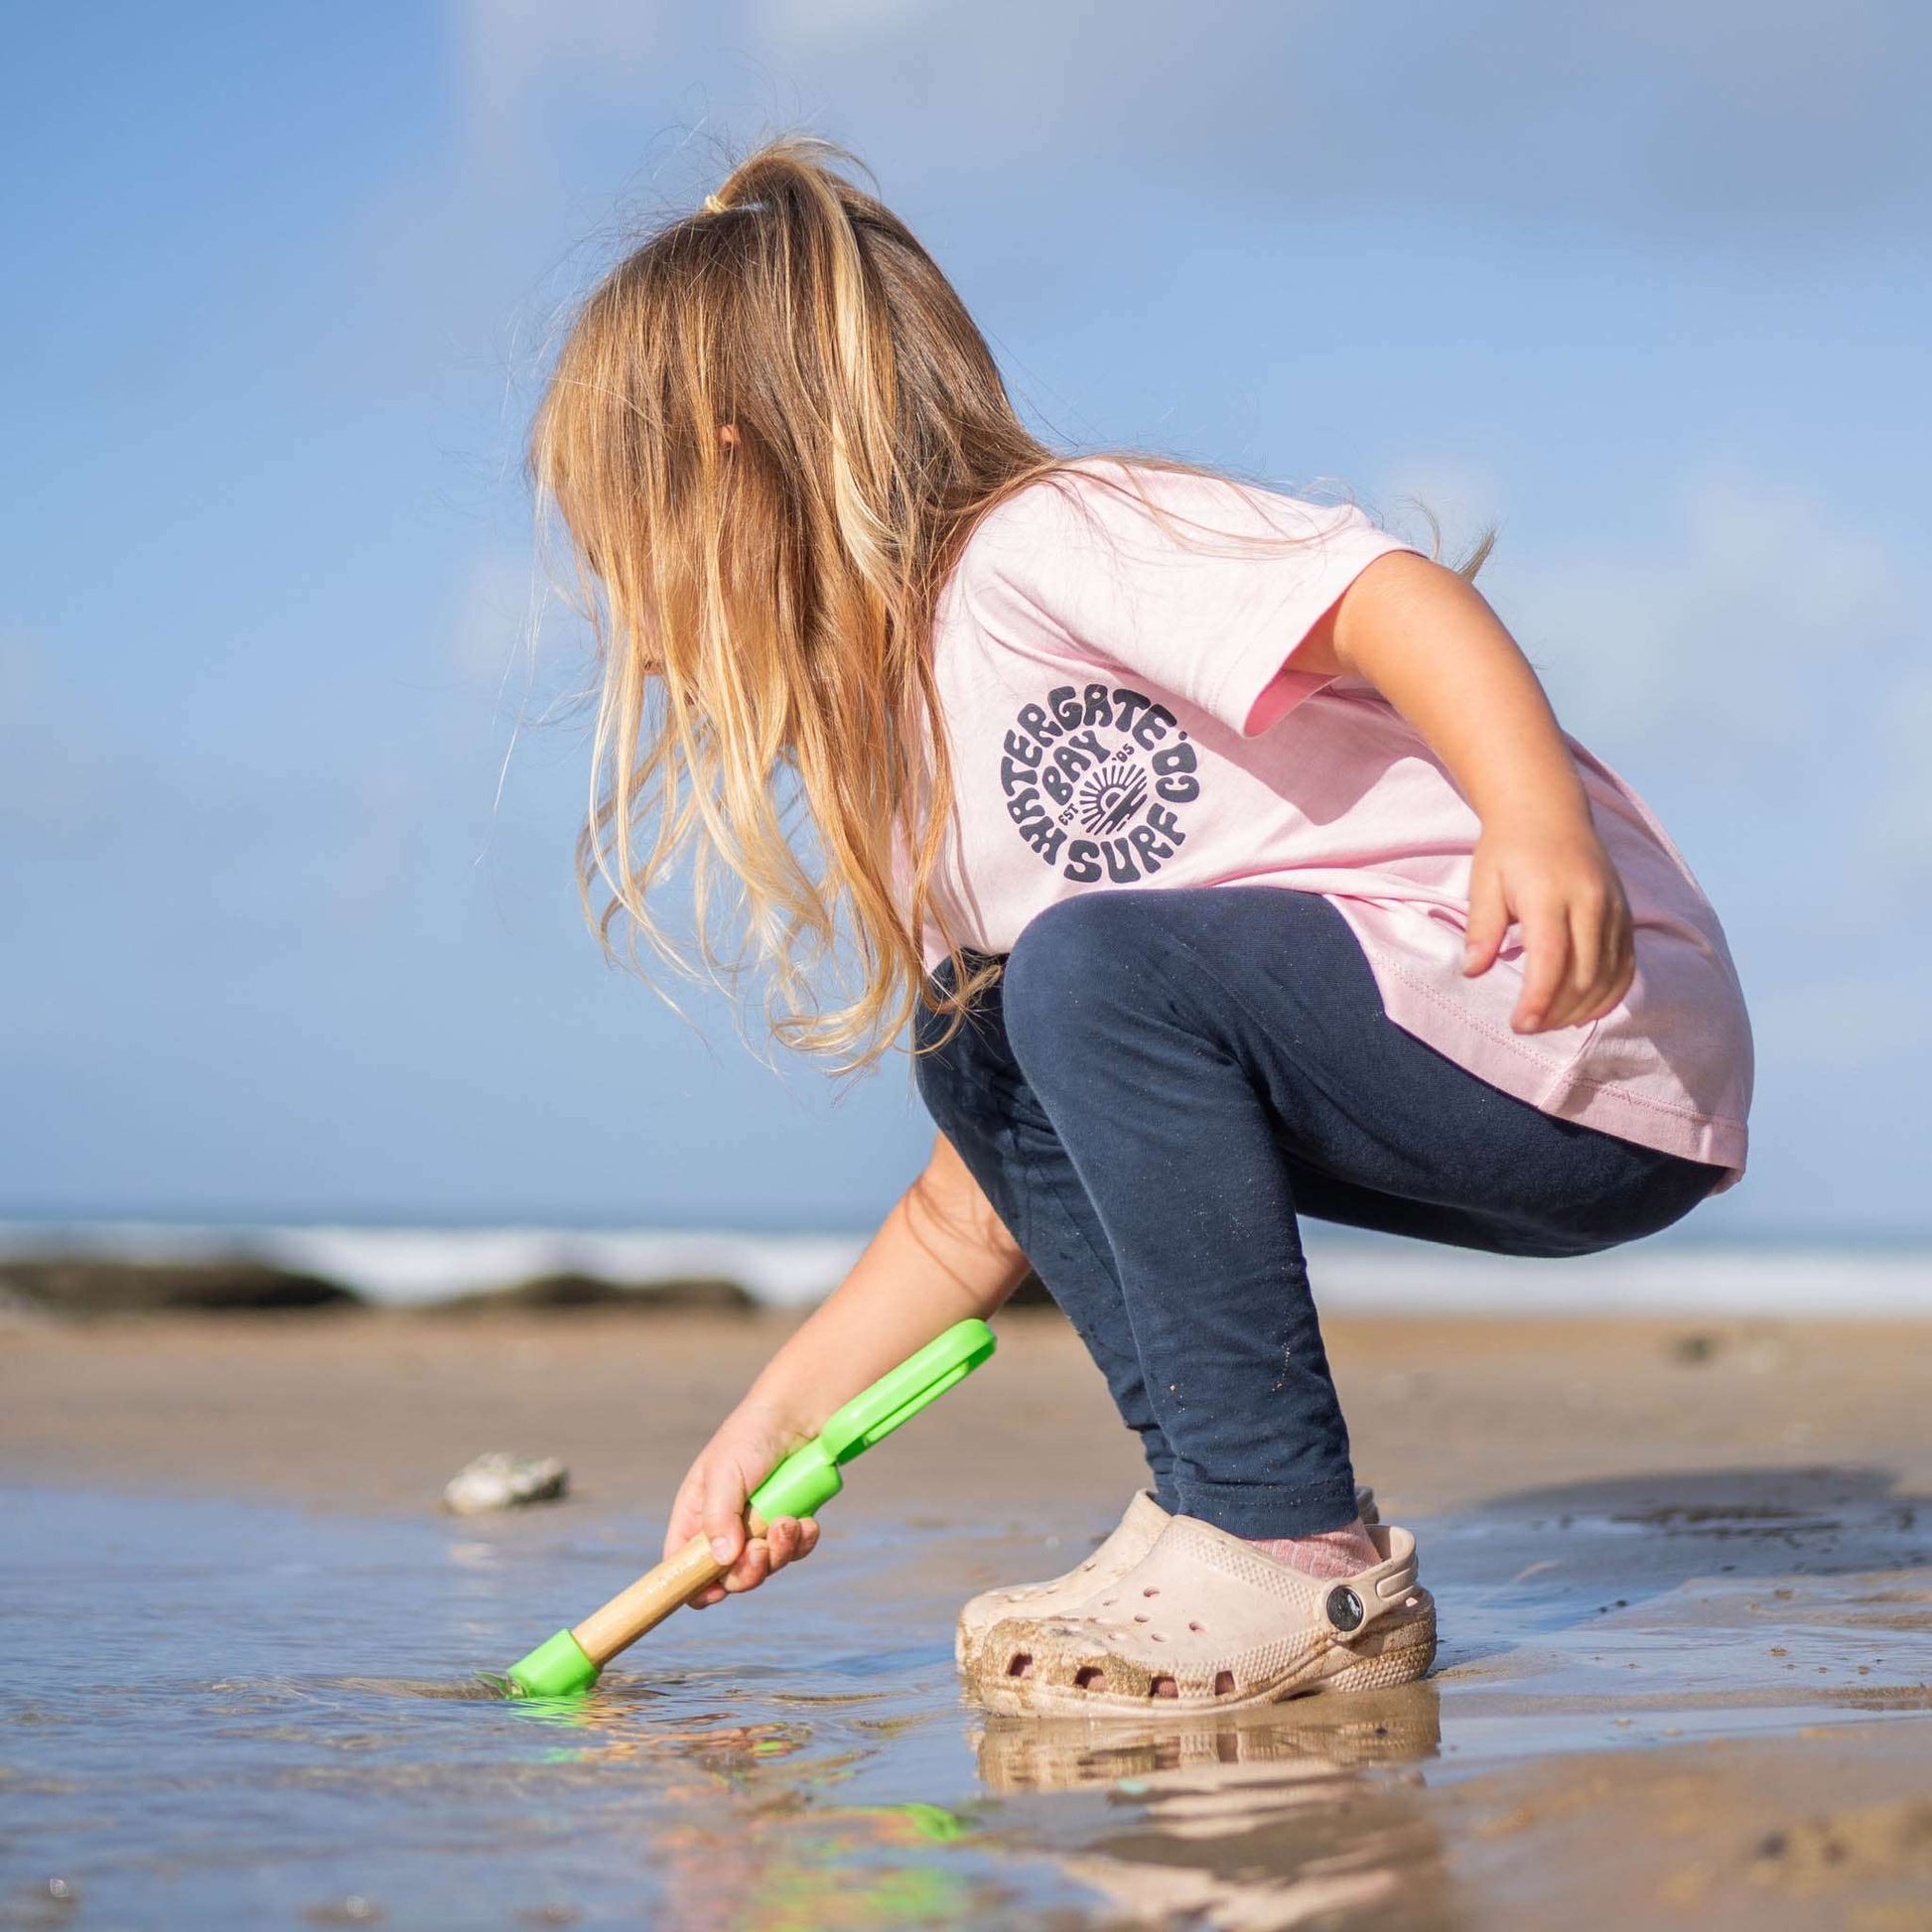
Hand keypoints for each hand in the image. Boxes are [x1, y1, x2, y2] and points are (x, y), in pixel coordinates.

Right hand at [663, 1404, 821, 1608]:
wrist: (800, 1414)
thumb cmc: (751, 1436)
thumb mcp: (724, 1472)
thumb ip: (718, 1516)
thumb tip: (720, 1561)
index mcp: (695, 1516)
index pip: (681, 1565)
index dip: (692, 1585)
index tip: (714, 1591)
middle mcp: (724, 1528)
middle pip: (727, 1577)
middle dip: (746, 1572)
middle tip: (759, 1551)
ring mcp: (757, 1529)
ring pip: (764, 1567)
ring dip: (778, 1552)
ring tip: (787, 1521)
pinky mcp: (787, 1524)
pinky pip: (794, 1551)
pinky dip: (802, 1541)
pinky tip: (806, 1521)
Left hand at [1463, 819, 1634, 1033]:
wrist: (1549, 811)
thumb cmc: (1509, 849)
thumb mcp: (1484, 881)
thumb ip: (1483, 928)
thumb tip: (1473, 970)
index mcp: (1550, 895)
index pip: (1551, 958)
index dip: (1539, 999)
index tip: (1520, 1024)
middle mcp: (1591, 903)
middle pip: (1583, 975)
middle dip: (1555, 1011)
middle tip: (1527, 1026)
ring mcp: (1615, 911)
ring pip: (1608, 976)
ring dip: (1580, 1009)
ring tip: (1548, 1022)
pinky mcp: (1626, 917)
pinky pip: (1625, 967)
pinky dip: (1608, 995)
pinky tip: (1581, 1011)